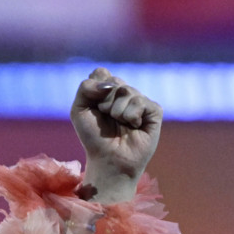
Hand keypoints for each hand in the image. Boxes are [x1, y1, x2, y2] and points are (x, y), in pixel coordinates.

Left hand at [71, 68, 161, 203]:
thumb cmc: (94, 138)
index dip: (94, 90)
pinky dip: (131, 116)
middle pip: (113, 81)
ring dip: (117, 112)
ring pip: (126, 91)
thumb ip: (85, 88)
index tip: (94, 109)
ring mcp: (141, 100)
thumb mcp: (78, 110)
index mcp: (108, 90)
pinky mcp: (154, 110)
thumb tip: (108, 84)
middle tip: (108, 119)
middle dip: (105, 103)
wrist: (108, 161)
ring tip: (120, 125)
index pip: (101, 73)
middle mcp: (125, 92)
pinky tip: (133, 127)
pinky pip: (140, 102)